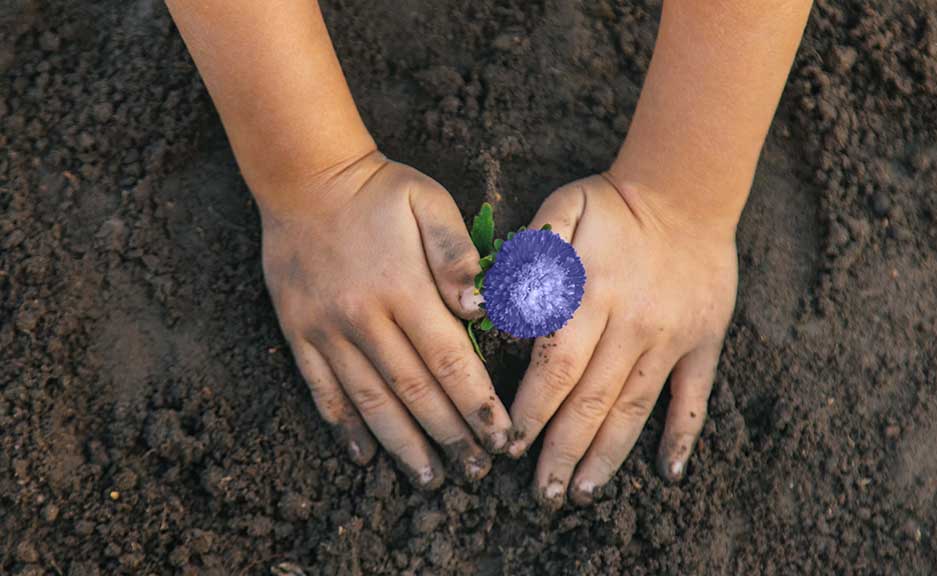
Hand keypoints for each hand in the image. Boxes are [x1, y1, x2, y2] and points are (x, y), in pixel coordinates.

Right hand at [261, 151, 511, 488]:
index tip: (502, 439)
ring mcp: (326, 329)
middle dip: (451, 436)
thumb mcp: (429, 204)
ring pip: (370, 401)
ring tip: (429, 479)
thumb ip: (458, 256)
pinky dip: (343, 427)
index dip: (478, 405)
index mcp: (404, 289)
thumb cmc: (380, 192)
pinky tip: (364, 456)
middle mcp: (364, 317)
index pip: (450, 361)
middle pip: (415, 391)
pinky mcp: (299, 333)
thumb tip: (482, 308)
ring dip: (403, 445)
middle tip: (476, 472)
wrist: (305, 177)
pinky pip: (322, 390)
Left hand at [506, 174, 737, 506]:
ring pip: (635, 408)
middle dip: (562, 451)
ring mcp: (672, 339)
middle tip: (543, 495)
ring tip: (584, 492)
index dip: (531, 411)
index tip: (509, 446)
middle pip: (590, 401)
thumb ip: (529, 256)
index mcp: (591, 296)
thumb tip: (498, 310)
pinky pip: (694, 396)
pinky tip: (669, 473)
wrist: (687, 192)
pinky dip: (682, 434)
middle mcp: (631, 326)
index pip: (554, 368)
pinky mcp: (704, 343)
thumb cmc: (612, 205)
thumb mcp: (562, 210)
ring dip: (608, 455)